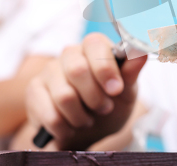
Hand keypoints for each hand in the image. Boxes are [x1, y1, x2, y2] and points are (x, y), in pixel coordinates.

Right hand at [25, 33, 146, 149]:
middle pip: (77, 70)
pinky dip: (66, 127)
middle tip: (104, 108)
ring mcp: (49, 71)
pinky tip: (71, 126)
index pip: (95, 44)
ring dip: (81, 116)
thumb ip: (131, 72)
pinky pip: (50, 113)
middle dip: (95, 97)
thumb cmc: (111, 105)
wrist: (88, 132)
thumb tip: (141, 50)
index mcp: (95, 48)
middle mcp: (70, 54)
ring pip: (64, 95)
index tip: (116, 90)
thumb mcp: (127, 92)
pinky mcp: (34, 91)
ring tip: (87, 118)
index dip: (105, 68)